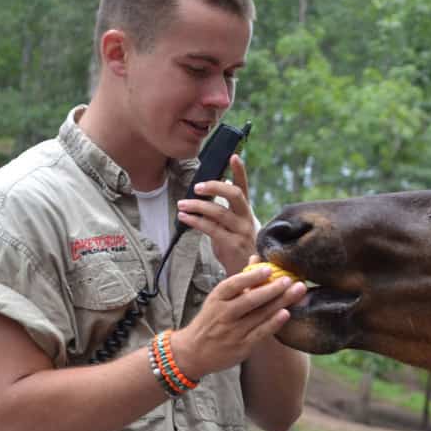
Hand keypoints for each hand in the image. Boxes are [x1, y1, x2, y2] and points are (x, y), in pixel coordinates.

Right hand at [173, 264, 306, 378]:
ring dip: (280, 302)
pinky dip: (273, 323)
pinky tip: (286, 313)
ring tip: (297, 291)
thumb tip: (256, 258)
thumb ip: (240, 280)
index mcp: (217, 299)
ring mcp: (233, 332)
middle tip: (290, 279)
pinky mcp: (242, 346)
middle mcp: (224, 314)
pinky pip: (260, 333)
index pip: (233, 284)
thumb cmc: (211, 320)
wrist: (193, 352)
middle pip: (250, 300)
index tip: (268, 268)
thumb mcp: (219, 298)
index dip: (251, 276)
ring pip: (259, 315)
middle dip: (272, 288)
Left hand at [176, 154, 255, 273]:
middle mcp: (246, 219)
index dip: (240, 171)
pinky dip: (195, 221)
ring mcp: (241, 231)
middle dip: (215, 187)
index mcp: (247, 212)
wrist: (247, 275)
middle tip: (198, 186)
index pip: (244, 187)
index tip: (234, 155)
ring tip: (182, 204)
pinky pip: (210, 229)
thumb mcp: (235, 226)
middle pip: (234, 195)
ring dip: (197, 206)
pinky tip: (184, 218)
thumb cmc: (238, 248)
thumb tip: (215, 189)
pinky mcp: (231, 244)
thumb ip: (225, 210)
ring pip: (218, 212)